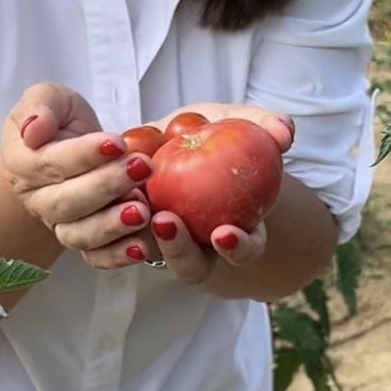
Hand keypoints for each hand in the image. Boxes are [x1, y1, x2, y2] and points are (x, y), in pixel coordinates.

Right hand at [1, 84, 153, 267]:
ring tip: (142, 210)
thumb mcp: (51, 98)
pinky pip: (96, 258)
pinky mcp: (86, 241)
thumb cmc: (62, 120)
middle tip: (140, 168)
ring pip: (78, 235)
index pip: (49, 163)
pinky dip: (117, 257)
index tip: (116, 142)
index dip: (82, 155)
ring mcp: (60, 224)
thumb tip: (34, 129)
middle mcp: (37, 200)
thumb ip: (40, 106)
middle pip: (65, 203)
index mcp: (21, 162)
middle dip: (105, 186)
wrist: (74, 146)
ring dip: (111, 225)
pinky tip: (141, 248)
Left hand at [119, 103, 294, 287]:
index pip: (244, 250)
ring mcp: (158, 243)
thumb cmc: (217, 134)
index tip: (226, 233)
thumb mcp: (238, 123)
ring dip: (140, 238)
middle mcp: (197, 246)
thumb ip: (263, 126)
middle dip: (180, 251)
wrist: (174, 135)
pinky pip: (112, 237)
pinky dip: (108, 220)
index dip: (238, 248)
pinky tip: (104, 195)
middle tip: (167, 222)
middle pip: (191, 267)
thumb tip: (285, 131)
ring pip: (148, 256)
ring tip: (133, 206)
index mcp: (234, 231)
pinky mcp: (121, 230)